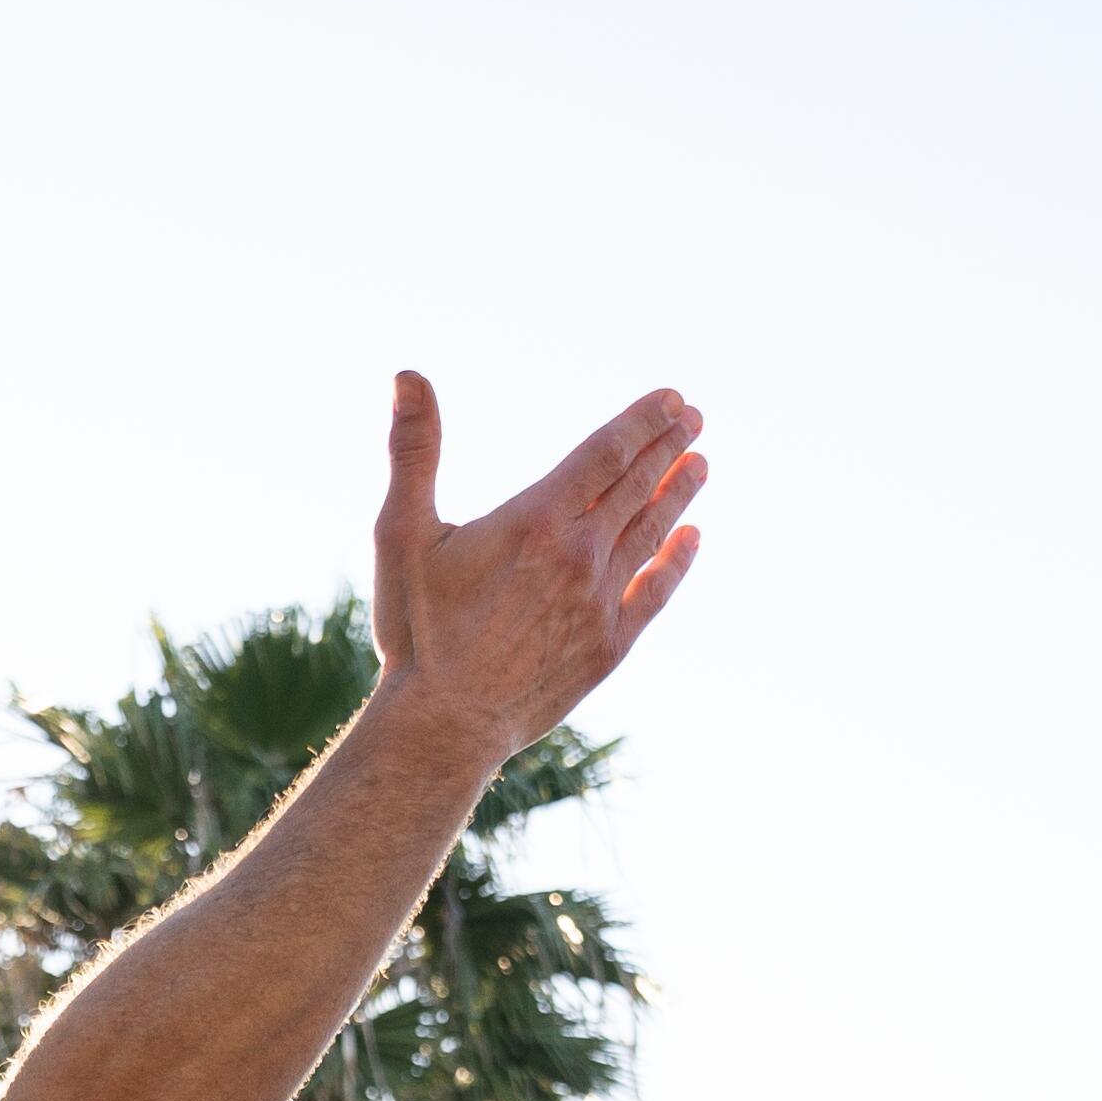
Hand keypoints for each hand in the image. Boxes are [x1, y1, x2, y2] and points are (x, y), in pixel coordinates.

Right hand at [367, 374, 705, 765]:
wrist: (443, 725)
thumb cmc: (417, 629)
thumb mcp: (401, 532)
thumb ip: (413, 450)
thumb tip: (407, 375)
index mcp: (537, 520)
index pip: (607, 453)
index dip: (643, 422)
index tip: (672, 400)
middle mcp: (579, 555)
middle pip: (637, 486)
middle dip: (668, 447)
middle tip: (695, 420)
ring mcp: (600, 603)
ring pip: (651, 533)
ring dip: (678, 495)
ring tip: (700, 465)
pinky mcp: (608, 647)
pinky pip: (654, 593)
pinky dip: (675, 562)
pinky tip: (691, 540)